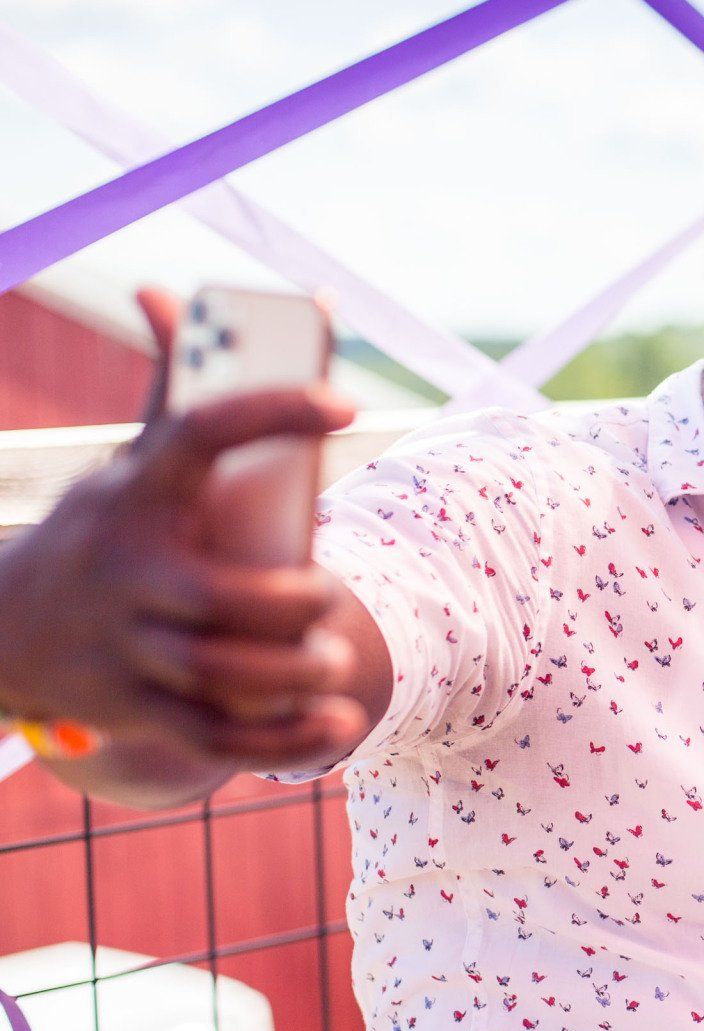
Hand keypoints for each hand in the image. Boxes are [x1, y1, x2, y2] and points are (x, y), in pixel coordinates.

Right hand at [0, 287, 367, 767]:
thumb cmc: (110, 526)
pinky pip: (216, 734)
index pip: (199, 433)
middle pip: (220, 595)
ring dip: (291, 676)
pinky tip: (335, 725)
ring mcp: (131, 647)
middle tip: (328, 595)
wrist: (13, 628)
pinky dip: (282, 739)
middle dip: (288, 604)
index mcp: (139, 493)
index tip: (343, 401)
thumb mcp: (133, 459)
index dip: (272, 409)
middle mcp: (130, 573)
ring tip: (334, 660)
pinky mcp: (139, 707)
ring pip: (221, 673)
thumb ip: (170, 386)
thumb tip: (167, 290)